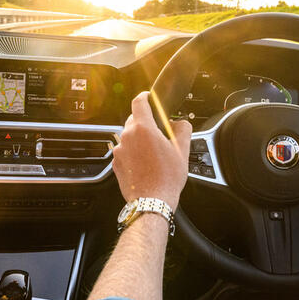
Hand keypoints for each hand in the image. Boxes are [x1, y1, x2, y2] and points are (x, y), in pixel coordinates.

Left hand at [113, 91, 191, 208]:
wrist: (151, 202)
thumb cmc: (166, 179)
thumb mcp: (182, 151)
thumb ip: (182, 129)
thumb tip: (180, 123)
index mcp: (143, 129)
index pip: (139, 102)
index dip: (145, 97)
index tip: (148, 97)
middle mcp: (127, 137)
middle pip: (133, 120)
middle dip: (146, 122)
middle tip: (159, 133)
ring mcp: (119, 151)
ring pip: (129, 137)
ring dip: (139, 139)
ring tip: (153, 153)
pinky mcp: (115, 164)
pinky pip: (124, 151)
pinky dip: (133, 153)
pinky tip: (145, 164)